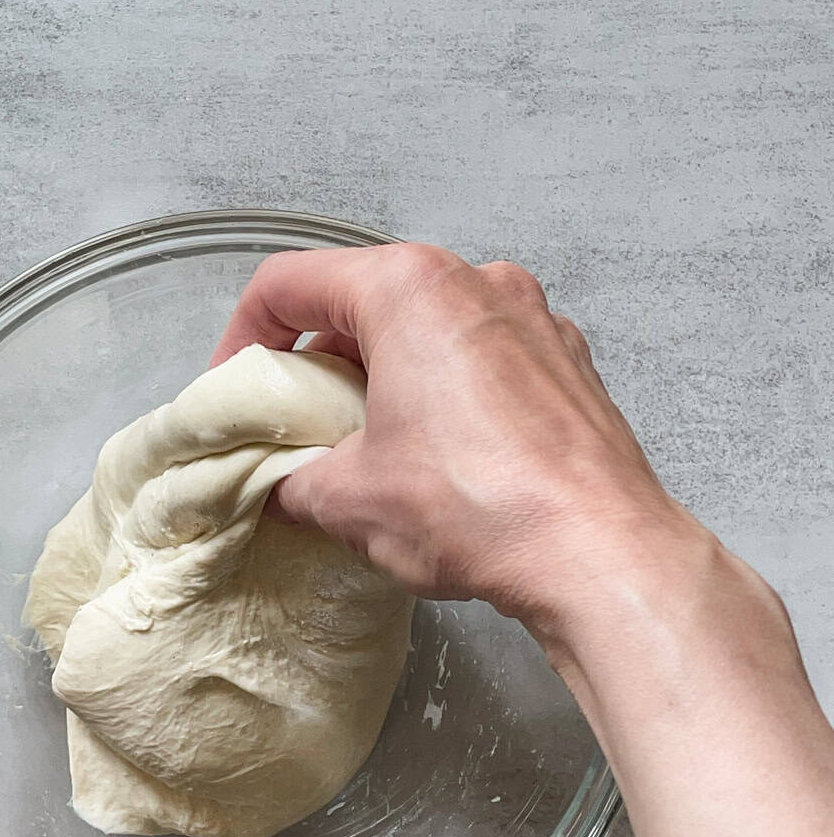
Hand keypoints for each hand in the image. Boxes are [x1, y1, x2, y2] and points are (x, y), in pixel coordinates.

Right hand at [214, 243, 705, 646]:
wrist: (601, 553)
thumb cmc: (480, 508)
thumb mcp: (349, 499)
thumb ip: (293, 479)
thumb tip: (283, 486)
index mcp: (409, 288)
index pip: (290, 284)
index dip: (243, 338)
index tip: (235, 389)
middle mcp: (477, 282)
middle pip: (363, 300)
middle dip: (318, 362)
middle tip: (295, 425)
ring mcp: (534, 320)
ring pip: (428, 328)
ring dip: (384, 378)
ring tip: (367, 448)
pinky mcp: (570, 365)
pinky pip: (484, 360)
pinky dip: (446, 394)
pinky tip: (438, 460)